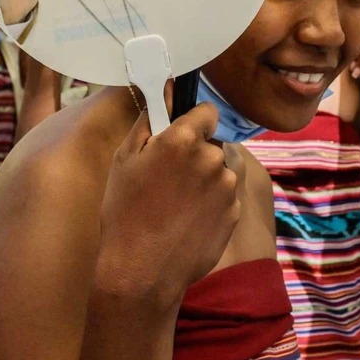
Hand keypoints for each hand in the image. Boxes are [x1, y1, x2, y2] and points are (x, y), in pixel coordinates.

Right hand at [93, 100, 238, 308]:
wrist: (142, 271)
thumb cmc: (125, 213)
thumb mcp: (124, 159)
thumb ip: (149, 119)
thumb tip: (166, 88)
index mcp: (183, 140)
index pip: (207, 112)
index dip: (193, 122)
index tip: (181, 136)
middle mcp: (212, 158)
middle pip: (211, 144)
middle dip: (195, 155)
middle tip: (168, 179)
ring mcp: (226, 187)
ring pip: (219, 171)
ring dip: (205, 180)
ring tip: (177, 205)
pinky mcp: (235, 213)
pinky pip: (225, 197)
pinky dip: (211, 204)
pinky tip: (187, 221)